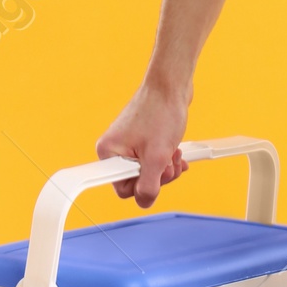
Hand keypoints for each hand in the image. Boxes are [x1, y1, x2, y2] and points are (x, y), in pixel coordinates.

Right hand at [97, 81, 189, 207]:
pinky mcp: (140, 140)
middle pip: (137, 182)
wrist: (171, 85)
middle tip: (169, 161)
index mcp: (109, 154)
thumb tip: (145, 201)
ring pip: (148, 172)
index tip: (156, 174)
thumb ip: (149, 185)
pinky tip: (176, 153)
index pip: (123, 189)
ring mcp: (128, 145)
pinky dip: (166, 160)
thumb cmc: (162, 114)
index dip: (143, 187)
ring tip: (174, 152)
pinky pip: (153, 161)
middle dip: (159, 176)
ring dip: (166, 167)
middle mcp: (114, 150)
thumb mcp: (157, 157)